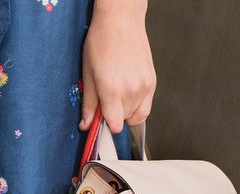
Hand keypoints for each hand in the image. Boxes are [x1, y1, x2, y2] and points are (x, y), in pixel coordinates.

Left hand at [80, 0, 155, 131]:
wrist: (120, 21)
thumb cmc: (101, 43)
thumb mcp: (88, 75)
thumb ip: (89, 104)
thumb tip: (86, 126)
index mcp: (112, 90)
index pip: (115, 126)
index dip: (106, 125)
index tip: (101, 118)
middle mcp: (131, 90)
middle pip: (124, 121)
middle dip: (114, 115)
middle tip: (106, 98)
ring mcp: (145, 86)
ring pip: (136, 115)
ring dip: (126, 110)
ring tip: (117, 91)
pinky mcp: (152, 81)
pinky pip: (146, 105)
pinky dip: (137, 104)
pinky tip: (127, 90)